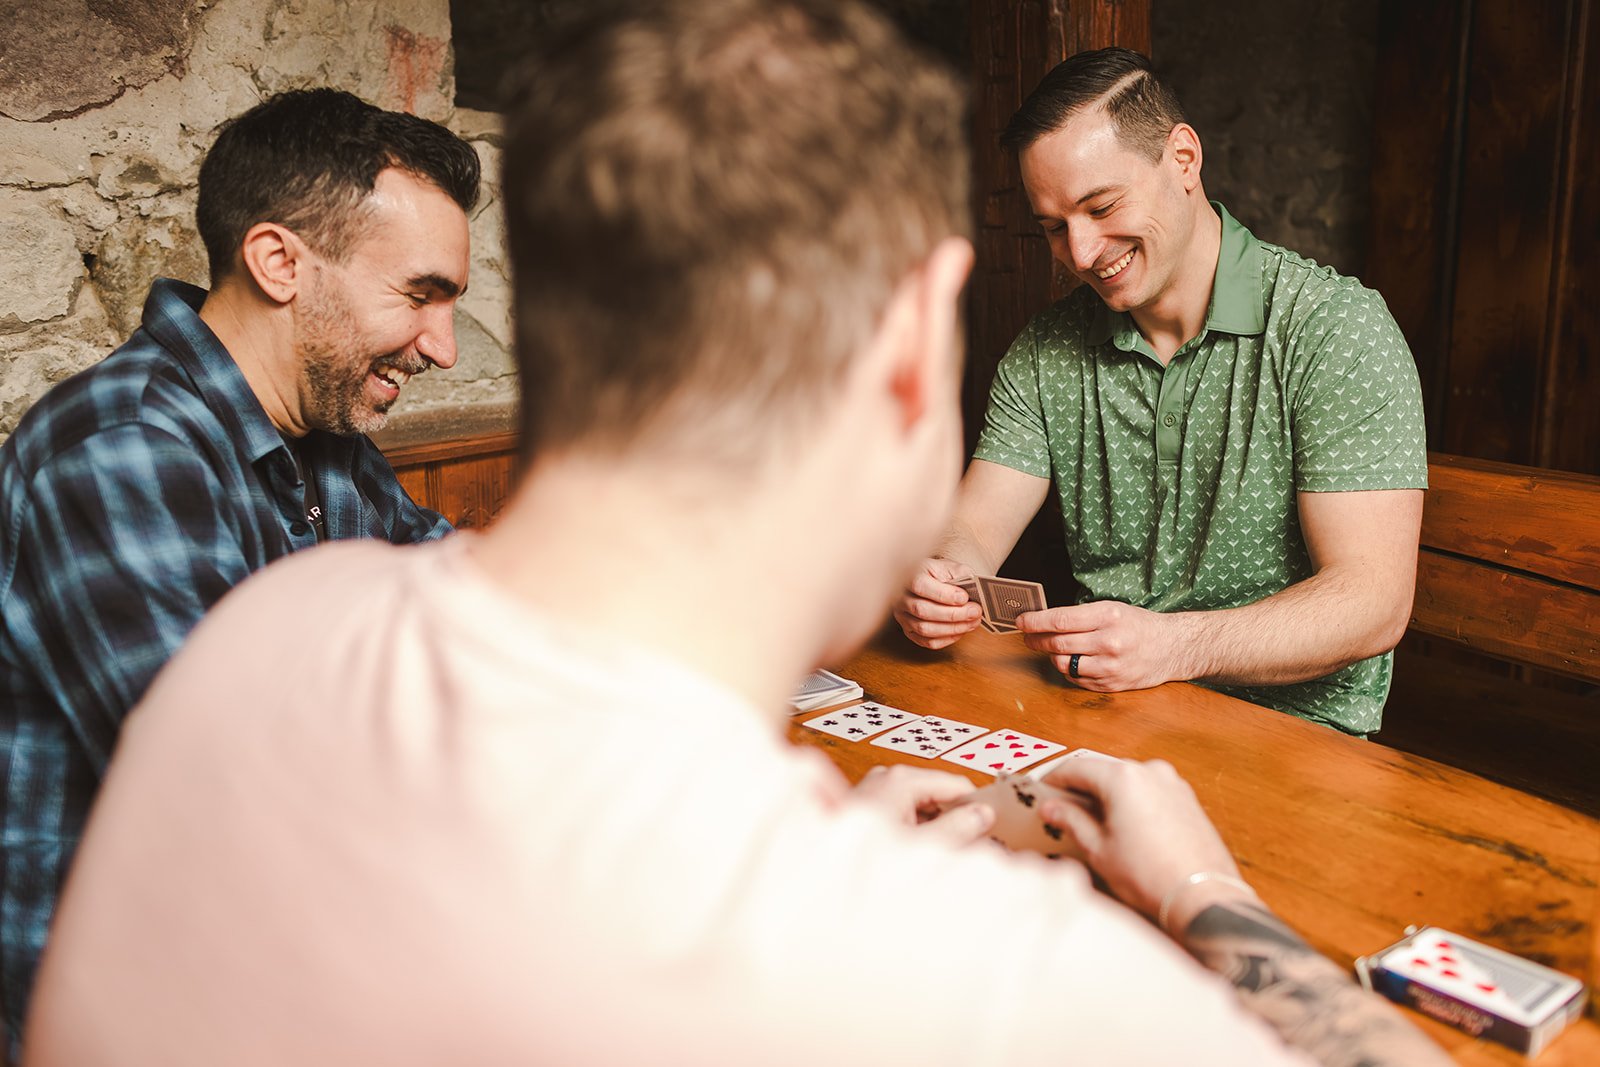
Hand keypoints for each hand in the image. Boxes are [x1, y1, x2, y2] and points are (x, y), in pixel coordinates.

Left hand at [853, 764, 993, 845]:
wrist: (817, 876)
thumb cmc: (865, 855)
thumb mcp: (922, 845)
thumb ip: (958, 828)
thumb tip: (983, 815)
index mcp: (901, 780)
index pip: (955, 784)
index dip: (977, 805)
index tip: (996, 825)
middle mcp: (887, 778)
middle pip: (938, 794)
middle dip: (956, 819)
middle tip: (977, 845)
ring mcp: (875, 791)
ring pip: (922, 806)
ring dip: (937, 827)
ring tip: (952, 854)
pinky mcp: (868, 807)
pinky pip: (905, 814)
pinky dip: (919, 830)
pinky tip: (927, 853)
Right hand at [892, 558, 983, 648]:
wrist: (921, 582)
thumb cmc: (935, 575)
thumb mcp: (946, 566)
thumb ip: (959, 573)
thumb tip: (973, 586)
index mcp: (908, 576)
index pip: (921, 586)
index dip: (943, 595)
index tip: (964, 597)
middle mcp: (901, 597)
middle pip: (922, 610)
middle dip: (953, 614)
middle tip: (975, 612)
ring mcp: (902, 616)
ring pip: (924, 629)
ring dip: (952, 629)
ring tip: (972, 622)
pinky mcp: (909, 630)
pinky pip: (926, 641)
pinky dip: (946, 639)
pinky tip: (960, 631)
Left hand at [1017, 601, 1183, 690]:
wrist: (1172, 648)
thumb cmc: (1139, 625)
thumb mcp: (1112, 609)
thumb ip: (1081, 616)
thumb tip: (1043, 621)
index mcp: (1108, 616)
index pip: (1059, 620)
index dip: (1034, 622)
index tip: (1020, 621)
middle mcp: (1108, 642)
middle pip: (1057, 643)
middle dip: (1036, 640)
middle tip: (1027, 636)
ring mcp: (1110, 667)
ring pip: (1063, 664)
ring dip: (1052, 656)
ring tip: (1052, 648)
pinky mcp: (1111, 685)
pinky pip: (1076, 679)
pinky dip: (1069, 670)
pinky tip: (1072, 661)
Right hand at [1034, 757, 1243, 923]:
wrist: (1203, 897)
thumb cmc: (1151, 875)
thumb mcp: (1098, 849)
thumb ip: (1072, 821)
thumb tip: (1052, 808)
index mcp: (1124, 777)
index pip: (1077, 767)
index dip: (1055, 779)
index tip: (1043, 792)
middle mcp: (1151, 771)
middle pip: (1104, 771)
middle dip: (1082, 789)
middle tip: (1063, 809)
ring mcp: (1173, 784)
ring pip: (1128, 781)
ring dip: (1108, 795)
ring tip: (1093, 823)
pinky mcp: (1187, 800)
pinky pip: (1149, 792)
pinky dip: (1132, 802)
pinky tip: (1124, 827)